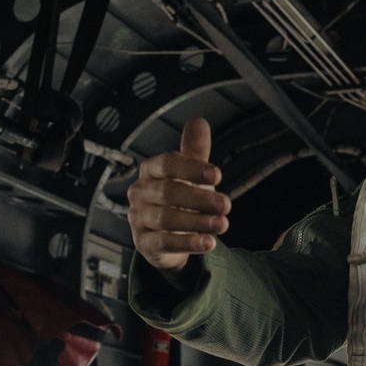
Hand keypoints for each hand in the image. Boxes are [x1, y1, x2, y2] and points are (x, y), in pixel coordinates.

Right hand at [128, 117, 229, 271]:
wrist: (168, 237)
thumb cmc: (181, 200)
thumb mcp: (191, 175)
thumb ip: (194, 152)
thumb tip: (199, 121)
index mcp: (151, 171)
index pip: (167, 164)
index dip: (192, 168)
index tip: (217, 175)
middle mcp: (140, 193)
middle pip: (168, 192)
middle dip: (199, 199)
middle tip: (227, 205)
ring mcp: (139, 219)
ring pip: (166, 219)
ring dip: (197, 222)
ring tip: (223, 225)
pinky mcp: (144, 244)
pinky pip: (164, 243)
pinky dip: (188, 243)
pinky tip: (208, 243)